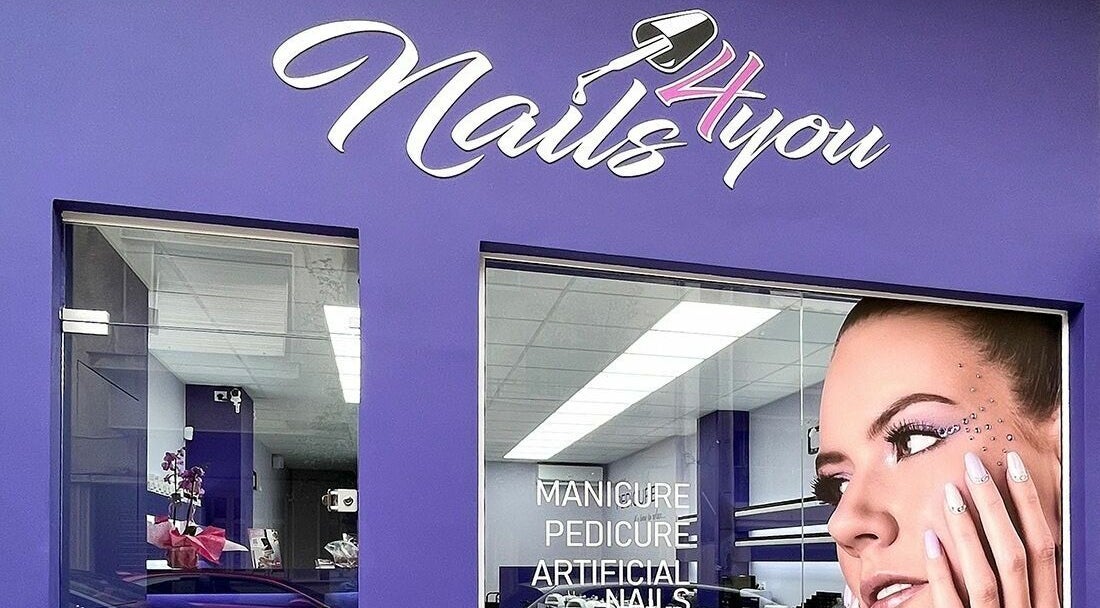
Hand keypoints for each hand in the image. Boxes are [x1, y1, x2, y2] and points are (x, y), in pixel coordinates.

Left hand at [923, 451, 1058, 607]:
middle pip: (1014, 555)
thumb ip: (1024, 575)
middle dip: (995, 506)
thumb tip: (1009, 522)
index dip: (1030, 504)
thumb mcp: (1026, 601)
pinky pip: (950, 603)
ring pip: (984, 577)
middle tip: (973, 464)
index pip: (1045, 548)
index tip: (1013, 464)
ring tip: (949, 492)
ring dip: (966, 532)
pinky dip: (941, 571)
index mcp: (1046, 603)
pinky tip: (930, 539)